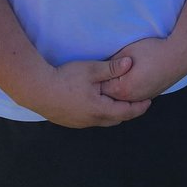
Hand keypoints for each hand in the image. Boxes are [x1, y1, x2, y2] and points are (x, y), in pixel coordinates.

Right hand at [28, 55, 152, 127]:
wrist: (37, 89)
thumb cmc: (65, 78)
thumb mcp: (90, 69)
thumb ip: (111, 68)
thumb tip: (130, 63)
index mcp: (99, 109)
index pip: (126, 112)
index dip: (139, 107)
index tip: (149, 101)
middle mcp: (91, 120)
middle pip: (116, 119)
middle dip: (128, 111)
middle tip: (138, 102)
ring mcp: (79, 123)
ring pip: (103, 121)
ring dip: (114, 113)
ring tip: (121, 102)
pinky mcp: (70, 121)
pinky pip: (92, 120)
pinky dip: (102, 114)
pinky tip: (100, 103)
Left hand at [101, 37, 186, 102]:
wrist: (179, 55)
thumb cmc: (152, 50)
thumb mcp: (127, 52)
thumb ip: (111, 63)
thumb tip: (100, 67)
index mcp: (122, 88)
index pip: (101, 89)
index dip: (95, 80)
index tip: (90, 73)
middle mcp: (132, 98)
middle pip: (110, 97)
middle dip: (103, 88)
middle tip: (96, 79)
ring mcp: (142, 98)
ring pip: (122, 99)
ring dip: (115, 92)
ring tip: (111, 80)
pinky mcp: (150, 95)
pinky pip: (133, 98)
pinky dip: (127, 92)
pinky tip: (125, 82)